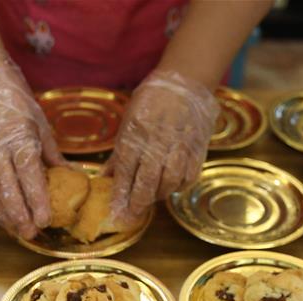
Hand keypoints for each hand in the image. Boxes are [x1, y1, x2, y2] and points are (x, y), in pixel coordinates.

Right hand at [0, 49, 64, 238]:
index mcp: (17, 136)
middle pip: (5, 187)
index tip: (45, 219)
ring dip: (2, 215)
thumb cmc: (16, 106)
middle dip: (19, 214)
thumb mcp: (40, 126)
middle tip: (32, 233)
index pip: (28, 171)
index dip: (36, 198)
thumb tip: (74, 177)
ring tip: (17, 230)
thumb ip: (53, 155)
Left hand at [104, 70, 218, 223]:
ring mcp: (180, 146)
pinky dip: (178, 187)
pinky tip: (170, 186)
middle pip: (147, 181)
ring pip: (169, 182)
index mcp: (136, 132)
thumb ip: (119, 153)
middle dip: (138, 203)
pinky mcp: (198, 149)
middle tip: (131, 216)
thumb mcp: (129, 121)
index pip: (125, 170)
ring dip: (158, 195)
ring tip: (150, 197)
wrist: (186, 83)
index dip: (120, 193)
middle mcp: (158, 140)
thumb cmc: (151, 101)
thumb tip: (105, 178)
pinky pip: (188, 178)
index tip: (116, 211)